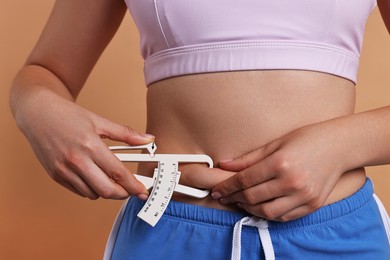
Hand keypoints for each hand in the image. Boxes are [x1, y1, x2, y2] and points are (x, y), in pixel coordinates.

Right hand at [19, 93, 152, 199]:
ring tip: (111, 179)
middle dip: (122, 193)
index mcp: (90, 145)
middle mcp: (76, 160)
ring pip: (92, 194)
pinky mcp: (55, 175)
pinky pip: (78, 191)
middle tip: (130, 189)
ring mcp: (63, 170)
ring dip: (106, 191)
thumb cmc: (68, 115)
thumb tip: (148, 139)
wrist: (37, 113)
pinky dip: (90, 189)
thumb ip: (126, 133)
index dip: (133, 185)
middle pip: (106, 190)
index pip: (117, 173)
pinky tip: (94, 177)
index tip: (143, 191)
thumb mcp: (100, 121)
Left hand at [211, 122, 347, 220]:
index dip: (227, 187)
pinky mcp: (312, 205)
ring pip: (267, 212)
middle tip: (224, 197)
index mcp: (280, 163)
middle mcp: (292, 182)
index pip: (245, 180)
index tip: (217, 190)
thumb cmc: (306, 139)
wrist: (340, 146)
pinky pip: (284, 217)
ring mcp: (304, 196)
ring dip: (249, 209)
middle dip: (233, 198)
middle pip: (253, 197)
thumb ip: (249, 158)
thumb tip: (224, 165)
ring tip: (240, 202)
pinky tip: (260, 207)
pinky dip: (269, 215)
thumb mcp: (276, 143)